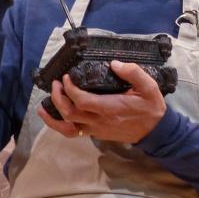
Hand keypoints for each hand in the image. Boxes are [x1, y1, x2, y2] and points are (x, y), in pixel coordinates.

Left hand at [37, 60, 166, 143]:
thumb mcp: (149, 87)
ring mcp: (96, 130)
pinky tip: (54, 118)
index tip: (66, 77)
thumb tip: (114, 64)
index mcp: (110, 108)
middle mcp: (100, 121)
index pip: (82, 101)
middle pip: (70, 113)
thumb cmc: (150, 107)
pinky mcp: (96, 134)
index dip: (70, 89)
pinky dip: (61, 126)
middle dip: (58, 98)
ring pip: (68, 128)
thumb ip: (133, 73)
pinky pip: (74, 133)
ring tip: (42, 107)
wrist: (156, 131)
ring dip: (53, 117)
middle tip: (56, 83)